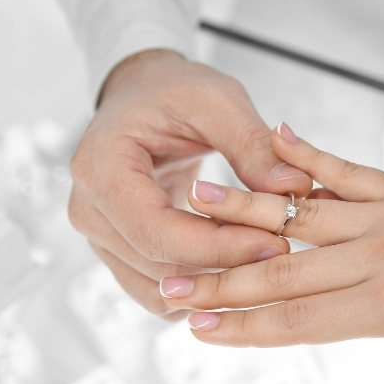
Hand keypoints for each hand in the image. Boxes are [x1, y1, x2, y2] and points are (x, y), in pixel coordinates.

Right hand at [68, 50, 311, 317]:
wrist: (142, 96)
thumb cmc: (173, 91)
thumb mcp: (216, 100)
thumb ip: (252, 143)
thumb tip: (293, 188)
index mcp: (101, 167)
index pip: (157, 231)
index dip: (219, 247)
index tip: (276, 242)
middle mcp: (89, 211)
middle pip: (160, 267)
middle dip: (227, 267)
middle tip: (284, 249)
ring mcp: (100, 238)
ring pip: (161, 289)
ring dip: (218, 283)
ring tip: (265, 255)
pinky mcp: (120, 253)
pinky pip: (159, 291)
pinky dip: (202, 287)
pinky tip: (240, 265)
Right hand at [159, 125, 383, 383]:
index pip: (303, 318)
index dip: (245, 325)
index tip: (198, 328)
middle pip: (287, 269)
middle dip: (224, 280)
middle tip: (169, 285)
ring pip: (303, 216)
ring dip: (244, 214)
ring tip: (192, 202)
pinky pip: (346, 172)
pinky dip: (307, 159)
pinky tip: (273, 140)